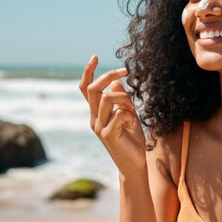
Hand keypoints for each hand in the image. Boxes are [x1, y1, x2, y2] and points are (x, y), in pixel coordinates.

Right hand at [79, 55, 146, 176]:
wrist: (135, 164)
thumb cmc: (132, 140)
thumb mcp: (129, 115)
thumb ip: (121, 100)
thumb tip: (116, 82)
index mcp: (97, 113)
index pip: (86, 89)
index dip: (89, 72)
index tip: (95, 56)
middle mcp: (94, 118)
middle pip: (94, 89)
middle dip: (108, 75)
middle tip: (125, 71)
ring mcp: (99, 127)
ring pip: (106, 99)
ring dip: (123, 98)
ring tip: (133, 108)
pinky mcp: (107, 135)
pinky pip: (118, 115)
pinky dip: (128, 114)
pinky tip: (132, 123)